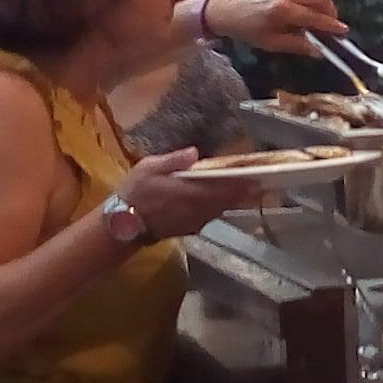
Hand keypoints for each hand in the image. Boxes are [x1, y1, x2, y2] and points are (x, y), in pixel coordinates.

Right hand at [118, 149, 265, 240]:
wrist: (121, 225)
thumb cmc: (133, 193)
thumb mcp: (148, 168)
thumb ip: (173, 160)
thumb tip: (195, 152)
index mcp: (190, 192)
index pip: (223, 186)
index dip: (241, 182)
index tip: (258, 177)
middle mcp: (197, 209)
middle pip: (227, 200)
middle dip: (244, 193)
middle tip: (260, 185)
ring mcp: (194, 221)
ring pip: (220, 210)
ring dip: (234, 201)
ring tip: (247, 192)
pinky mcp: (189, 229)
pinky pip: (210, 217)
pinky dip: (219, 208)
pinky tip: (222, 202)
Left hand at [193, 0, 347, 54]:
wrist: (227, 10)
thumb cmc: (248, 29)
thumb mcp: (271, 43)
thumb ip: (297, 45)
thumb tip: (319, 52)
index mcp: (282, 10)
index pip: (314, 17)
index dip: (331, 25)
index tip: (343, 32)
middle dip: (332, 12)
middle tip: (334, 25)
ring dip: (323, 4)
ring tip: (321, 19)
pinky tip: (309, 8)